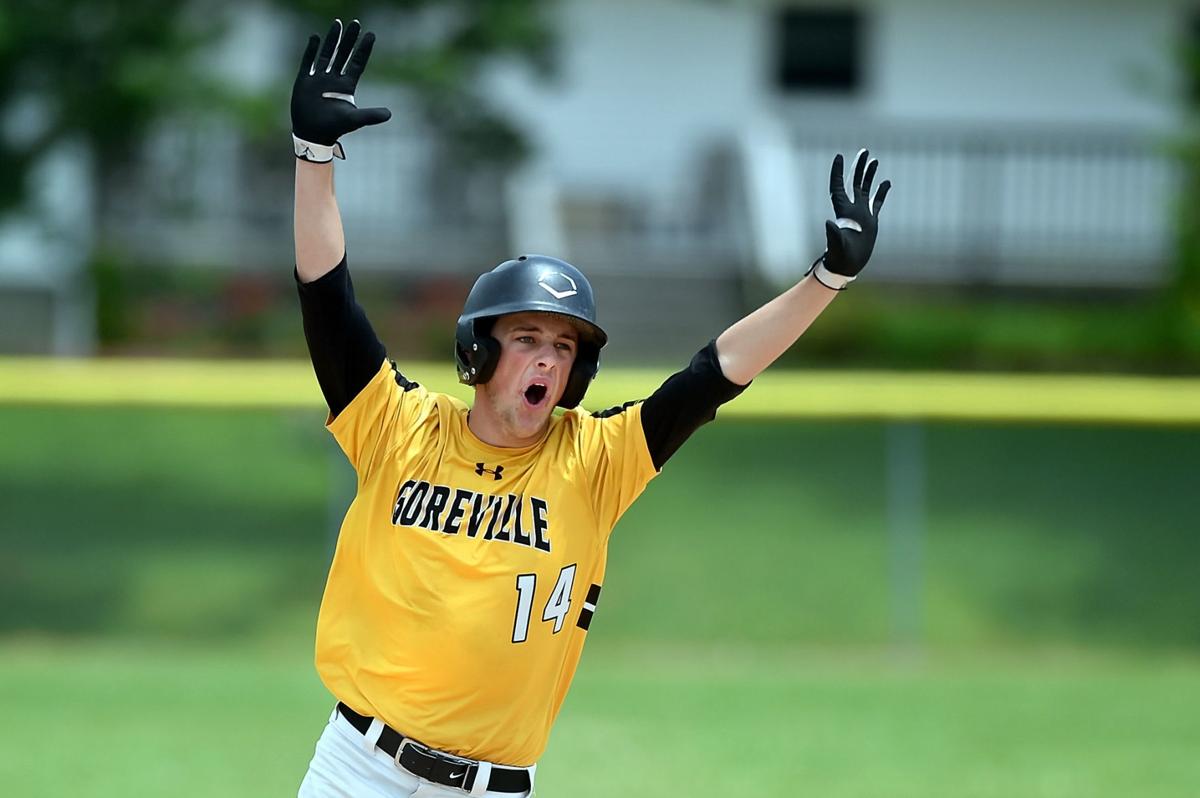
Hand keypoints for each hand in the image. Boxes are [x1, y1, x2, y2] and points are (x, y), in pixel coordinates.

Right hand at [291, 19, 391, 162]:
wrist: (312, 134)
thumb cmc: (334, 128)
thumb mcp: (354, 120)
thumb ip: (370, 116)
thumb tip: (389, 114)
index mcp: (346, 86)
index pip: (357, 63)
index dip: (363, 50)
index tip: (370, 35)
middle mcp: (334, 79)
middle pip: (343, 54)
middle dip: (349, 39)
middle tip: (356, 24)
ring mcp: (319, 79)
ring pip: (327, 54)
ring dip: (332, 40)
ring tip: (338, 24)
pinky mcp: (305, 81)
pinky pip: (308, 62)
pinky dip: (311, 50)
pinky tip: (316, 37)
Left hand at [815, 149, 891, 288]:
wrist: (847, 265)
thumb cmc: (839, 256)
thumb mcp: (836, 244)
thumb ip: (833, 233)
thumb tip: (828, 222)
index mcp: (842, 211)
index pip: (838, 186)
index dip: (838, 172)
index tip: (839, 156)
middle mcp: (851, 209)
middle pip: (854, 183)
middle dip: (858, 167)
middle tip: (864, 151)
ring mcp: (861, 214)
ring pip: (866, 189)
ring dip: (869, 176)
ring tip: (874, 160)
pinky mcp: (871, 221)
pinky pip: (877, 203)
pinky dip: (881, 193)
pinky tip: (887, 182)